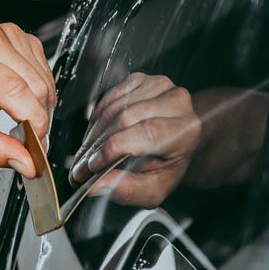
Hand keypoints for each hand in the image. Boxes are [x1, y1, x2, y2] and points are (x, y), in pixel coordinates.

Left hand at [0, 21, 54, 177]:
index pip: (15, 90)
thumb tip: (25, 162)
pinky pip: (45, 73)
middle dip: (36, 120)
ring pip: (45, 82)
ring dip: (37, 107)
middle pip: (36, 87)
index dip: (32, 123)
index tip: (34, 147)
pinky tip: (16, 97)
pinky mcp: (21, 37)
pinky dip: (37, 93)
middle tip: (19, 137)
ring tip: (11, 113)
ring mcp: (7, 34)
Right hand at [70, 73, 201, 207]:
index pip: (148, 132)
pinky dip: (96, 118)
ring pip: (114, 107)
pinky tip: (97, 134)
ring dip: (94, 133)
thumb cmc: (166, 165)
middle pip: (126, 118)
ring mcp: (159, 87)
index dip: (115, 148)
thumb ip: (126, 189)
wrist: (175, 143)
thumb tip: (94, 186)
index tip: (93, 165)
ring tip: (88, 152)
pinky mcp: (141, 80)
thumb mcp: (153, 189)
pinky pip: (108, 97)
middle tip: (82, 165)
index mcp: (186, 130)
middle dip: (98, 144)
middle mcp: (176, 102)